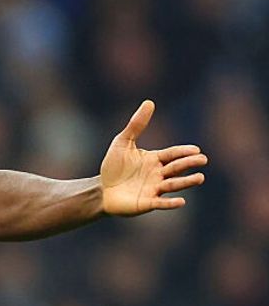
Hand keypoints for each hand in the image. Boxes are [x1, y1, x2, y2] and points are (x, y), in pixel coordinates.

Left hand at [100, 100, 206, 215]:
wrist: (101, 189)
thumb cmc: (113, 166)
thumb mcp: (122, 142)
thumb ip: (136, 124)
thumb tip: (149, 102)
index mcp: (155, 160)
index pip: (173, 154)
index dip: (183, 152)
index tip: (196, 150)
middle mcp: (158, 175)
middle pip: (177, 168)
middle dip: (189, 164)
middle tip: (202, 160)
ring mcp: (154, 189)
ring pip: (173, 185)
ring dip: (186, 182)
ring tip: (200, 178)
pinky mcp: (147, 203)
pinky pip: (161, 203)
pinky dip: (171, 203)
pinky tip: (182, 201)